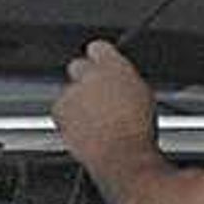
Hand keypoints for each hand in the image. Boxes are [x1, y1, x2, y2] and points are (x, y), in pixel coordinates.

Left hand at [51, 40, 159, 174]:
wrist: (122, 156)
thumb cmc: (138, 130)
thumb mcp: (143, 97)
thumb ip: (126, 81)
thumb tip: (122, 81)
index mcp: (114, 65)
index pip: (99, 48)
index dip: (101, 59)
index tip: (103, 66)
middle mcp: (88, 74)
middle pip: (78, 66)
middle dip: (85, 78)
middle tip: (98, 96)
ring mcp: (71, 92)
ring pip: (69, 91)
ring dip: (77, 102)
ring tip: (96, 120)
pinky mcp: (60, 112)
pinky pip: (62, 111)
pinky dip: (70, 119)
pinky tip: (87, 130)